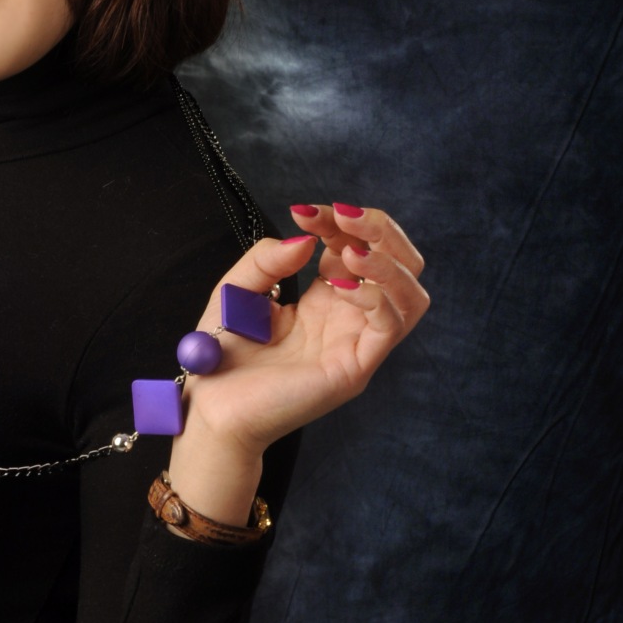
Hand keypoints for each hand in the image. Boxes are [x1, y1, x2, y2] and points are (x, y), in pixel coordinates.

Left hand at [166, 202, 428, 518]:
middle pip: (400, 263)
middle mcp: (349, 318)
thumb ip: (268, 259)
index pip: (358, 247)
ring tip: (350, 250)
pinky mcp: (355, 368)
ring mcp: (356, 344)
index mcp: (326, 298)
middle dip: (379, 228)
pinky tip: (339, 284)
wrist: (212, 410)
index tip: (304, 211)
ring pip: (410, 294)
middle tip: (340, 216)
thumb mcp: (237, 291)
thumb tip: (307, 239)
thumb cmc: (222, 357)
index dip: (340, 221)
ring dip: (388, 260)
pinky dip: (376, 296)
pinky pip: (391, 326)